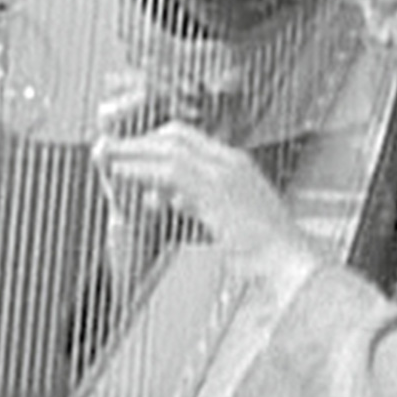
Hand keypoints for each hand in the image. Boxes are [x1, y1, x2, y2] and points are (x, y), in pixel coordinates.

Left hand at [91, 119, 321, 298]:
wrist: (290, 262)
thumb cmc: (267, 250)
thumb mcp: (230, 221)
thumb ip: (202, 204)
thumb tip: (176, 198)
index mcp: (237, 166)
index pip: (189, 139)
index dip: (155, 141)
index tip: (131, 149)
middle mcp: (231, 162)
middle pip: (175, 135)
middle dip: (139, 139)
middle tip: (111, 147)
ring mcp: (225, 173)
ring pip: (168, 147)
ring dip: (133, 150)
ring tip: (106, 156)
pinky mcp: (216, 190)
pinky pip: (169, 170)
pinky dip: (142, 168)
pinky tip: (122, 174)